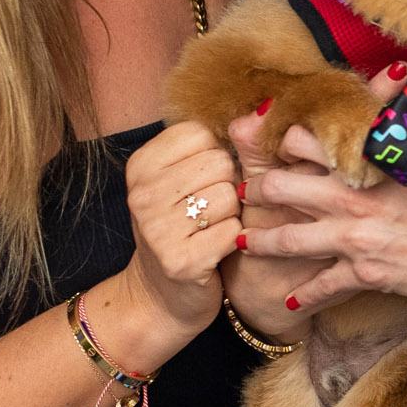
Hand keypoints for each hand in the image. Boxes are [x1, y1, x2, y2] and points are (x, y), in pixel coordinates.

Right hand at [120, 120, 239, 339]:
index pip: (201, 133)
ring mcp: (157, 229)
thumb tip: (265, 109)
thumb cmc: (183, 228)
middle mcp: (141, 194)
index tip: (203, 181)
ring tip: (211, 229)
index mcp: (140, 165)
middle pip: (219, 163)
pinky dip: (234, 241)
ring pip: (230, 197)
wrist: (161, 296)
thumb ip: (218, 144)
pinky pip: (233, 232)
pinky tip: (217, 250)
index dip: (217, 155)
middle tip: (209, 210)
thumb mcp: (186, 180)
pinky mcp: (180, 262)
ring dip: (232, 215)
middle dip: (228, 186)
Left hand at [241, 124, 406, 315]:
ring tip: (245, 241)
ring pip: (288, 238)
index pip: (305, 139)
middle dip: (258, 187)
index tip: (275, 143)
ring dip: (261, 240)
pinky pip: (322, 286)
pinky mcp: (363, 274)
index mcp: (367, 161)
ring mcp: (353, 238)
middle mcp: (351, 197)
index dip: (284, 138)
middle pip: (280, 185)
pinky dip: (305, 295)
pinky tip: (291, 300)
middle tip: (248, 190)